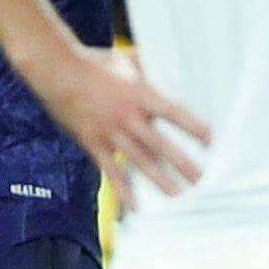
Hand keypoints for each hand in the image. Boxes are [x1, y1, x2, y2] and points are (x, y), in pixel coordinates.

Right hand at [31, 41, 209, 203]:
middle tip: (202, 180)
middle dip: (182, 163)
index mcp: (141, 94)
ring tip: (178, 196)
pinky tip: (136, 207)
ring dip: (160, 180)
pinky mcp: (93, 143)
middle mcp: (128, 116)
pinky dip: (123, 190)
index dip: (194, 128)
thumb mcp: (127, 62)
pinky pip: (111, 171)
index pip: (174, 114)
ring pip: (139, 161)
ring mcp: (110, 132)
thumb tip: (168, 74)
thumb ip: (149, 72)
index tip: (212, 141)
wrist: (55, 69)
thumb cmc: (93, 62)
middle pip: (160, 145)